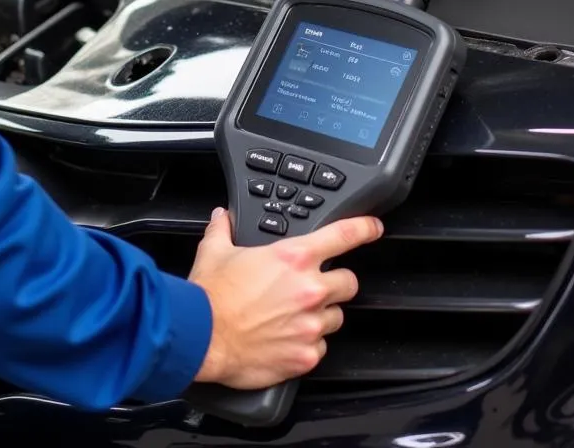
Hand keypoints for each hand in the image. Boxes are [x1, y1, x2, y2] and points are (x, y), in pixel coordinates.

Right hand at [187, 207, 382, 388]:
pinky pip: (321, 347)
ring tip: (294, 316)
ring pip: (337, 317)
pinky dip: (309, 344)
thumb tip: (222, 217)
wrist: (201, 338)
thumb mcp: (215, 251)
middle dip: (336, 282)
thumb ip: (223, 229)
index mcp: (293, 258)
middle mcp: (309, 289)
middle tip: (314, 286)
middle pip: (348, 281)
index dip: (365, 228)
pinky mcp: (305, 356)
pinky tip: (287, 339)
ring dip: (322, 314)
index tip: (373, 228)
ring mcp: (310, 325)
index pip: (344, 235)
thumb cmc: (210, 297)